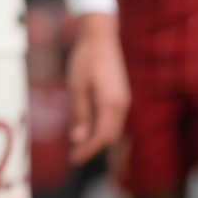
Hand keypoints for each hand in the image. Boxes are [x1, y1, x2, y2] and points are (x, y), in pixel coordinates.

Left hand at [66, 12, 129, 163]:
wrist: (101, 37)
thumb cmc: (85, 60)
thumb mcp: (76, 87)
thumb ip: (79, 114)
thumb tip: (78, 139)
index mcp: (111, 104)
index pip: (102, 137)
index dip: (88, 150)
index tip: (74, 160)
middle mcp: (122, 105)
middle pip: (109, 136)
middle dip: (92, 148)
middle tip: (73, 157)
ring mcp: (123, 100)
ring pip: (112, 128)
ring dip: (96, 138)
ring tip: (78, 146)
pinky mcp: (120, 96)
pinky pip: (112, 119)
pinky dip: (100, 127)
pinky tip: (86, 128)